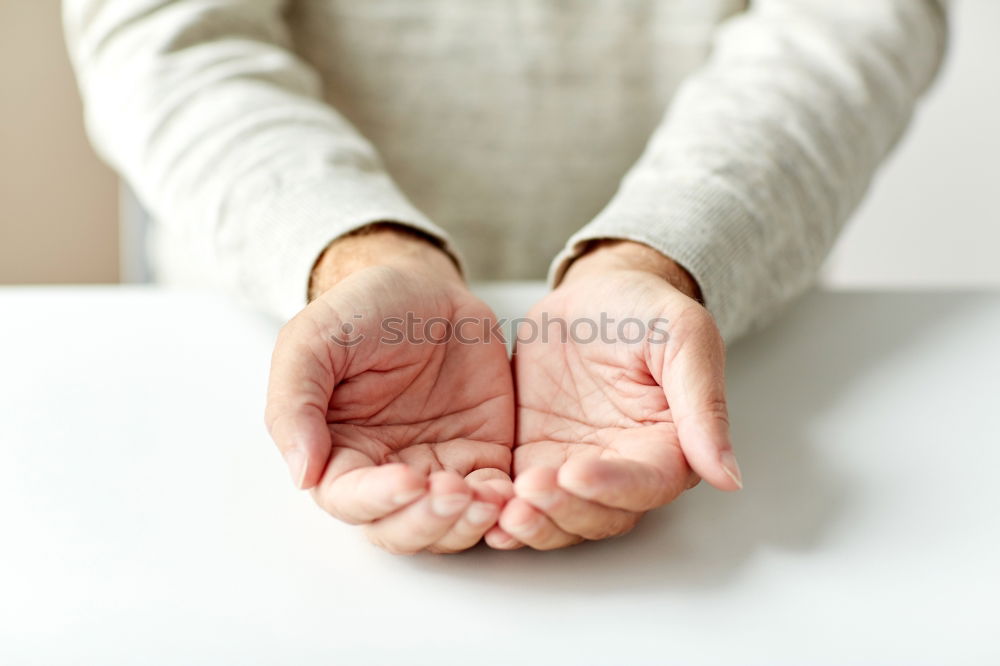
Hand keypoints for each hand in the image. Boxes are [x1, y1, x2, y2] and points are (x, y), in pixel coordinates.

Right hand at [266, 226, 514, 553]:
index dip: (378, 499)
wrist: (426, 287)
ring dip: (466, 523)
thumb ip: (295, 403)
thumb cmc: (363, 310)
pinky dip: (501, 505)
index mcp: (338, 452)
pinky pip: (492, 497)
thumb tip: (302, 474)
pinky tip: (510, 492)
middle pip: (400, 527)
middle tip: (455, 494)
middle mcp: (385, 471)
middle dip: (427, 523)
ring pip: (446, 526)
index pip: (350, 499)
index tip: (407, 480)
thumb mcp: (313, 341)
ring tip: (488, 497)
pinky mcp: (482, 457)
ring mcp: (437, 467)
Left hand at [498, 240, 741, 549]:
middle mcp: (622, 468)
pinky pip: (520, 497)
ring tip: (503, 508)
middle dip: (564, 511)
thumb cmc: (643, 309)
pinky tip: (480, 508)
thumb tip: (728, 476)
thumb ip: (703, 404)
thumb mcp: (682, 336)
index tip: (577, 472)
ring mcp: (575, 468)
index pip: (647, 484)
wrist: (590, 296)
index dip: (613, 486)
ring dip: (533, 522)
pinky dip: (502, 509)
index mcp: (668, 446)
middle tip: (528, 494)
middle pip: (600, 514)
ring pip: (559, 518)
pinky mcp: (534, 459)